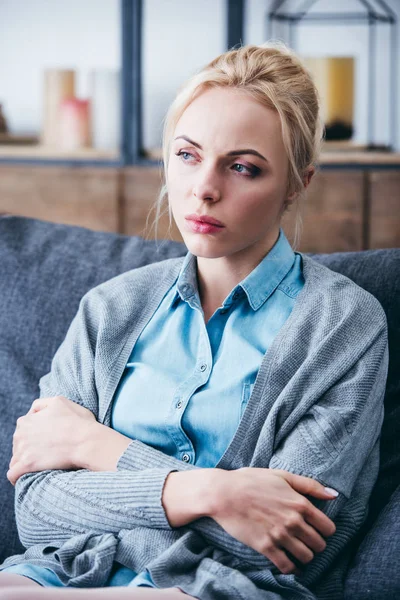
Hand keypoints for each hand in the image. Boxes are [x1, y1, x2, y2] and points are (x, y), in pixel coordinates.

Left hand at [7, 395, 95, 484]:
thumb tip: (32, 412)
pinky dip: (16, 477)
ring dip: (23, 463)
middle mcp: (20, 434)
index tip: (45, 440)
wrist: (86, 441)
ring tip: (38, 466)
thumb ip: (41, 404)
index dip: (34, 434)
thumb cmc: (78, 422)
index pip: (22, 429)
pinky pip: (13, 474)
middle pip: (17, 445)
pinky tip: (24, 478)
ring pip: (15, 460)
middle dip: (27, 449)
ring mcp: (23, 450)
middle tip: (45, 453)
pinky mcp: (27, 465)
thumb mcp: (59, 402)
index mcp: (26, 420)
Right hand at [209, 467, 336, 574]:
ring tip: (298, 551)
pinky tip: (288, 561)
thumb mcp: (282, 476)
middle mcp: (293, 521)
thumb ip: (310, 485)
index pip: (328, 528)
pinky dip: (291, 567)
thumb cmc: (252, 480)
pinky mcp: (265, 547)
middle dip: (315, 544)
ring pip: (306, 557)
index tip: (317, 530)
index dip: (325, 530)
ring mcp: (280, 535)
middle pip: (319, 545)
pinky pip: (287, 566)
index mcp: (300, 503)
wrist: (224, 493)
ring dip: (305, 556)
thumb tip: (333, 495)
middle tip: (307, 541)